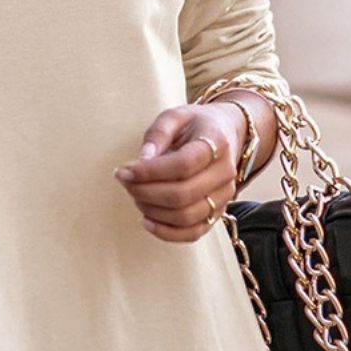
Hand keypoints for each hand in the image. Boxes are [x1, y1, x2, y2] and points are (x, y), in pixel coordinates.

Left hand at [113, 100, 247, 241]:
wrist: (227, 134)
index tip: (123, 171)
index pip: (183, 165)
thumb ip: (157, 134)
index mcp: (217, 143)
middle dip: (146, 192)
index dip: (149, 172)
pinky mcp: (216, 213)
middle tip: (126, 182)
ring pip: (186, 217)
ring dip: (152, 210)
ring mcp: (223, 196)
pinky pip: (193, 233)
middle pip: (183, 194)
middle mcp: (224, 172)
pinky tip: (146, 220)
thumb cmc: (195, 125)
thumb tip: (141, 161)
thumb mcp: (175, 116)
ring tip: (135, 195)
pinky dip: (166, 233)